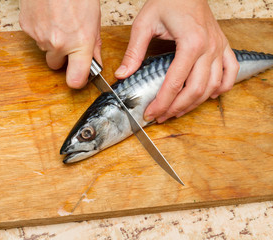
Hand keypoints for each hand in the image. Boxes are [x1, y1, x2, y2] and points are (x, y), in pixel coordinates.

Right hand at [19, 0, 101, 88]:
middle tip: (68, 40)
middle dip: (62, 57)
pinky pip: (35, 37)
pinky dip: (41, 30)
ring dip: (51, 41)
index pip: (75, 80)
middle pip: (56, 66)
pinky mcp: (27, 28)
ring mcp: (40, 37)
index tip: (79, 77)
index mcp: (79, 42)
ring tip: (58, 21)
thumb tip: (95, 61)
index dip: (77, 81)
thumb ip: (94, 44)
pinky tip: (47, 16)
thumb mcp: (94, 18)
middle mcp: (58, 44)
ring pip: (45, 50)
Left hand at [114, 0, 238, 122]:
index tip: (151, 113)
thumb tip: (123, 74)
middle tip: (161, 117)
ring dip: (195, 103)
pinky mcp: (223, 46)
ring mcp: (218, 47)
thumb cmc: (168, 1)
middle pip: (195, 90)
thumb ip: (134, 52)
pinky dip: (222, 87)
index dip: (161, 103)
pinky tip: (209, 95)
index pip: (174, 84)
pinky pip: (230, 72)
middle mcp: (209, 48)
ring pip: (213, 86)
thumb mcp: (144, 24)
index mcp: (190, 43)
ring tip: (178, 111)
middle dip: (176, 108)